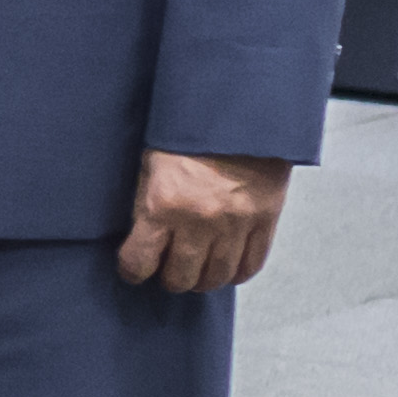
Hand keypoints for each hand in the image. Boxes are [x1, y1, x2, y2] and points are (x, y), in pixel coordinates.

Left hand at [119, 147, 288, 294]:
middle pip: (181, 277)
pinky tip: (225, 269)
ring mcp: (236, 224)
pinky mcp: (265, 221)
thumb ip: (145, 205)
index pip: (140, 261)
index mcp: (163, 205)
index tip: (133, 270)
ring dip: (202, 280)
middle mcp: (200, 221)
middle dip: (169, 278)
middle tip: (166, 271)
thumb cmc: (187, 136)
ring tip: (195, 272)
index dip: (132, 271)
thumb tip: (139, 239)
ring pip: (217, 277)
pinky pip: (250, 265)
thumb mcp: (149, 165)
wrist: (239, 116)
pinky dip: (236, 273)